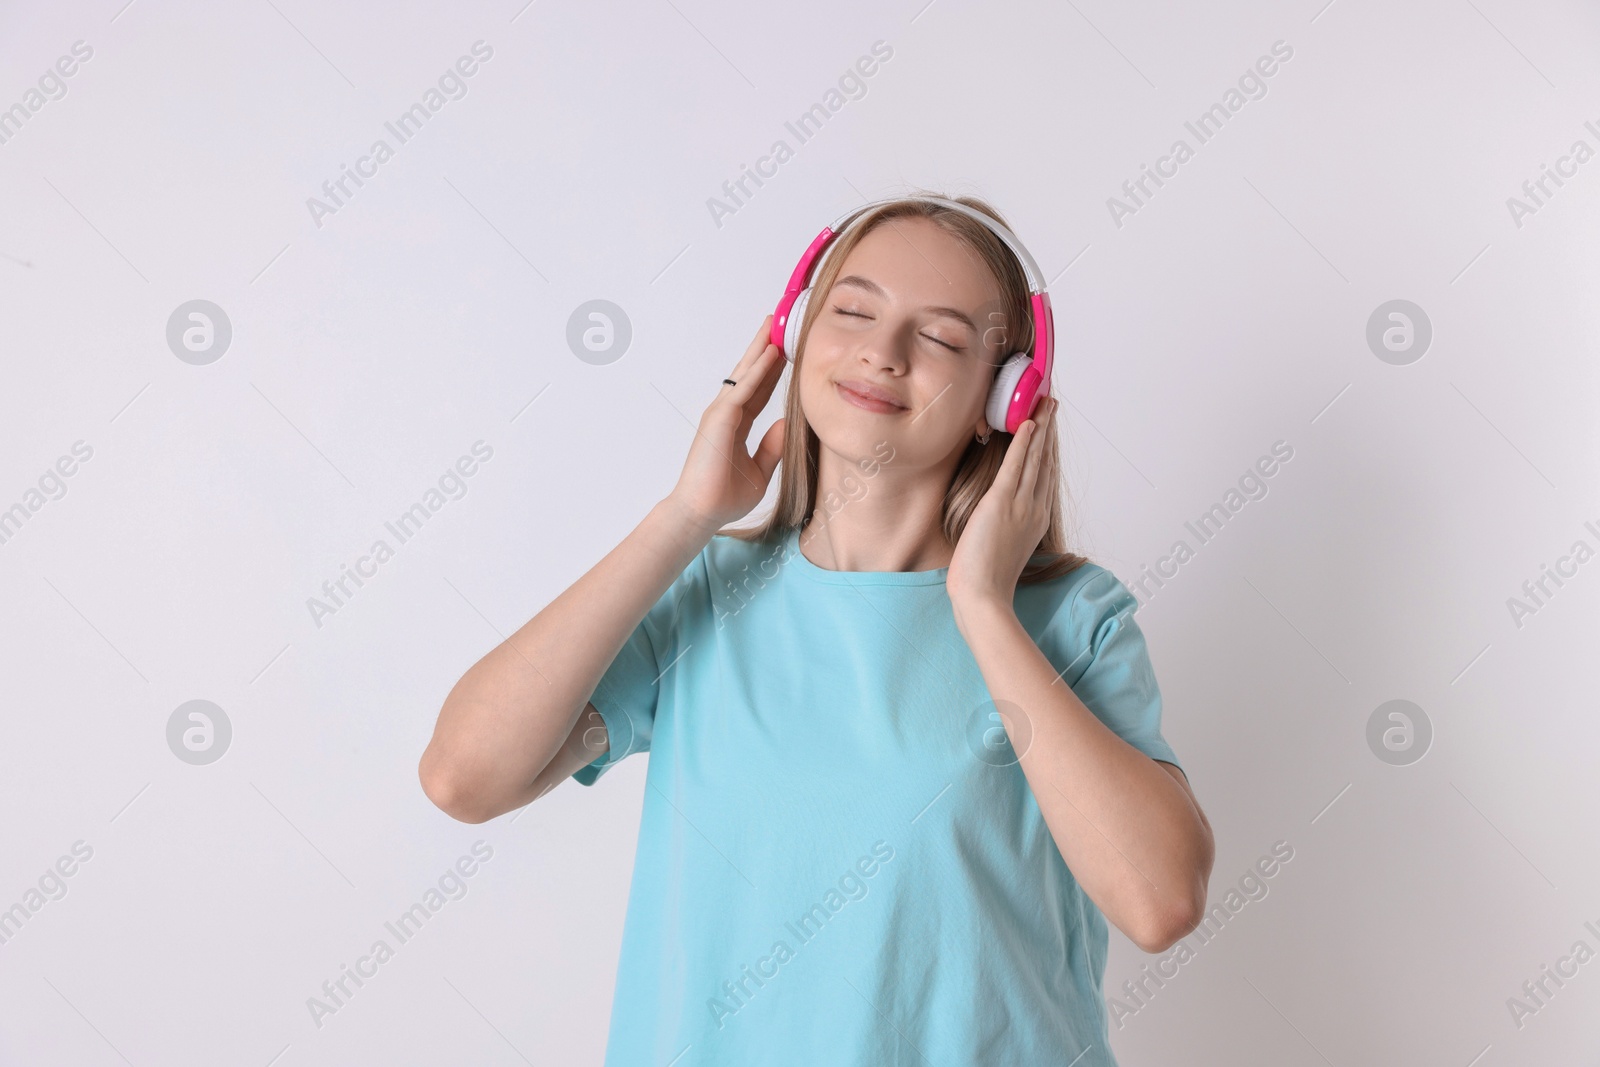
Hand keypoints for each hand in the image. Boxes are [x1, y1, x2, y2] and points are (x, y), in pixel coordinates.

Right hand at [666, 314, 787, 531]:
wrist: (702, 513)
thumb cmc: (724, 497)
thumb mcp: (760, 470)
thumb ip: (773, 446)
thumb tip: (789, 425)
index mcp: (736, 425)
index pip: (760, 390)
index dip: (773, 370)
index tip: (787, 350)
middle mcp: (727, 414)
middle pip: (751, 374)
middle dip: (765, 348)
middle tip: (779, 323)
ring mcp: (721, 414)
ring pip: (745, 375)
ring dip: (760, 349)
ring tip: (774, 325)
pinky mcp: (719, 420)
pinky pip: (743, 391)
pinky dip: (757, 371)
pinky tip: (771, 354)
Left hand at [947, 397, 1057, 615]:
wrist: (984, 596)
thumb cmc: (987, 580)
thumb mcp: (1003, 547)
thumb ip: (1006, 527)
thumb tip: (997, 517)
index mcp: (1036, 520)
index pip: (1044, 475)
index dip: (1048, 448)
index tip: (1049, 427)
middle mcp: (1034, 509)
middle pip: (1045, 460)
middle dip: (1050, 429)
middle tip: (1053, 403)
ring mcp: (1021, 505)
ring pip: (1035, 457)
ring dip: (1041, 426)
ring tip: (1045, 402)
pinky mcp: (1002, 503)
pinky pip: (1016, 465)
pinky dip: (1024, 443)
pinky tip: (1028, 423)